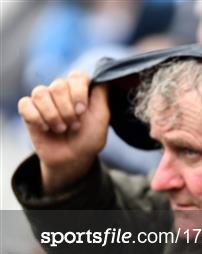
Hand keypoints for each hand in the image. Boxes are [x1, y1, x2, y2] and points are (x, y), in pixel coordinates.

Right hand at [17, 71, 109, 193]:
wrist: (73, 159)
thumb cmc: (89, 138)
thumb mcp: (102, 118)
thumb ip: (101, 95)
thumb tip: (104, 75)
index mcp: (80, 89)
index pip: (77, 76)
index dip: (78, 93)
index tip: (82, 111)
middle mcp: (62, 90)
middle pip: (58, 85)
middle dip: (67, 110)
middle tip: (74, 126)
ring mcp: (44, 99)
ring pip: (40, 93)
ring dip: (53, 116)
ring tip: (61, 129)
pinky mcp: (29, 109)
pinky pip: (26, 104)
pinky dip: (36, 118)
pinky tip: (45, 128)